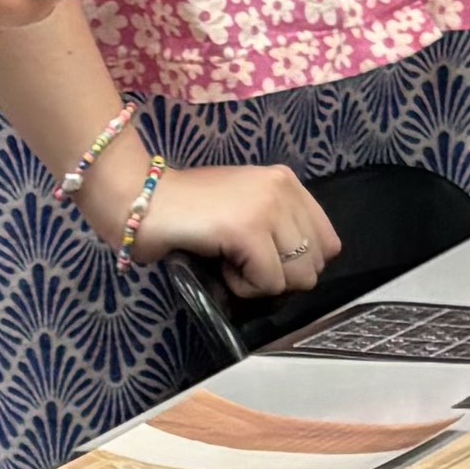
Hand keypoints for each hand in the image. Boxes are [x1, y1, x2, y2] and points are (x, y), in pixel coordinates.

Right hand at [125, 160, 339, 298]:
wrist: (141, 201)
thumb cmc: (186, 210)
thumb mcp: (245, 206)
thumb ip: (279, 226)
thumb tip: (303, 268)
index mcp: (287, 181)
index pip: (327, 242)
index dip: (296, 263)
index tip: (261, 257)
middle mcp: (283, 189)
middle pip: (315, 264)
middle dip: (279, 276)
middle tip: (242, 263)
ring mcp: (268, 208)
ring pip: (296, 277)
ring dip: (261, 283)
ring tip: (229, 263)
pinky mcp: (248, 231)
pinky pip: (268, 283)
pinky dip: (242, 287)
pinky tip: (219, 267)